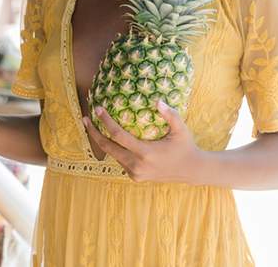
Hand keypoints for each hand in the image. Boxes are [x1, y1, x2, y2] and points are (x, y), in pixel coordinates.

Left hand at [83, 102, 206, 183]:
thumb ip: (171, 115)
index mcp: (146, 153)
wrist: (191, 171)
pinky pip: (120, 161)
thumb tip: (157, 100)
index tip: (97, 110)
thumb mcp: (181, 129)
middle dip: (94, 133)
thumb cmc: (185, 146)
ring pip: (112, 155)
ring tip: (92, 126)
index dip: (105, 122)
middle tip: (85, 118)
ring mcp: (135, 173)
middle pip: (108, 148)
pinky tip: (109, 138)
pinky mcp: (135, 177)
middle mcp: (137, 165)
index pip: (118, 136)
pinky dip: (114, 150)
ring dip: (102, 141)